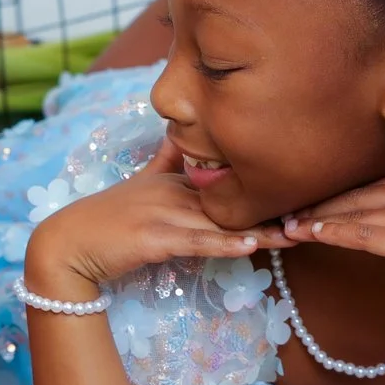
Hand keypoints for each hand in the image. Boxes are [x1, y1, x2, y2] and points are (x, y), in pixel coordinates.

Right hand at [28, 139, 289, 298]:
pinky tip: (252, 244)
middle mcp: (175, 192)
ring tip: (301, 232)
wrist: (66, 245)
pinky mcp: (156, 238)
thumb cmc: (102, 221)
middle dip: (276, 206)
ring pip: (224, 221)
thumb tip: (183, 138)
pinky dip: (226, 243)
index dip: (266, 186)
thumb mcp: (140, 186)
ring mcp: (166, 214)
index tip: (304, 186)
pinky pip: (198, 241)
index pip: (229, 180)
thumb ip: (165, 164)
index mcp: (176, 181)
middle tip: (318, 210)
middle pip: (235, 198)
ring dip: (264, 229)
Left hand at [282, 119, 384, 326]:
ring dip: (317, 222)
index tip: (313, 201)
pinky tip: (311, 235)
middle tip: (288, 213)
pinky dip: (332, 234)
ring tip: (288, 227)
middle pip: (359, 196)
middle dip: (321, 207)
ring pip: (354, 215)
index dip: (341, 194)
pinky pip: (360, 235)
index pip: (374, 183)